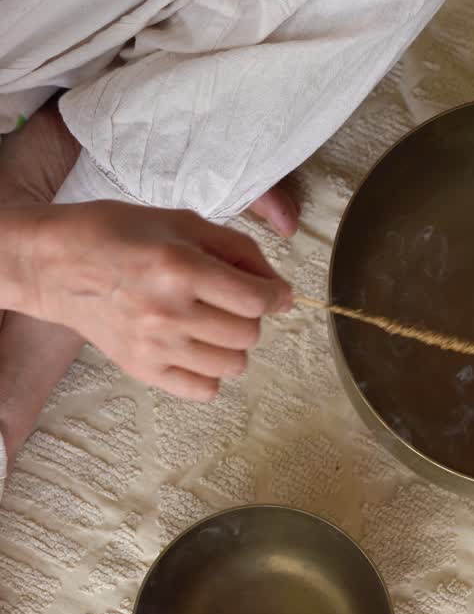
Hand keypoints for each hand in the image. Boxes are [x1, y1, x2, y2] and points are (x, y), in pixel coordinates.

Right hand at [13, 201, 291, 399]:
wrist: (55, 264)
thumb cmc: (117, 234)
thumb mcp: (181, 222)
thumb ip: (237, 250)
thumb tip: (278, 288)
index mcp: (180, 268)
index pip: (255, 300)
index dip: (276, 295)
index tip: (275, 293)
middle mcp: (169, 312)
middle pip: (248, 334)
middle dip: (251, 317)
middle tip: (229, 301)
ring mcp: (155, 346)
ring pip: (233, 365)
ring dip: (232, 345)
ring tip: (211, 324)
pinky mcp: (142, 369)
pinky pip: (203, 390)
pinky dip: (211, 374)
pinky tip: (197, 350)